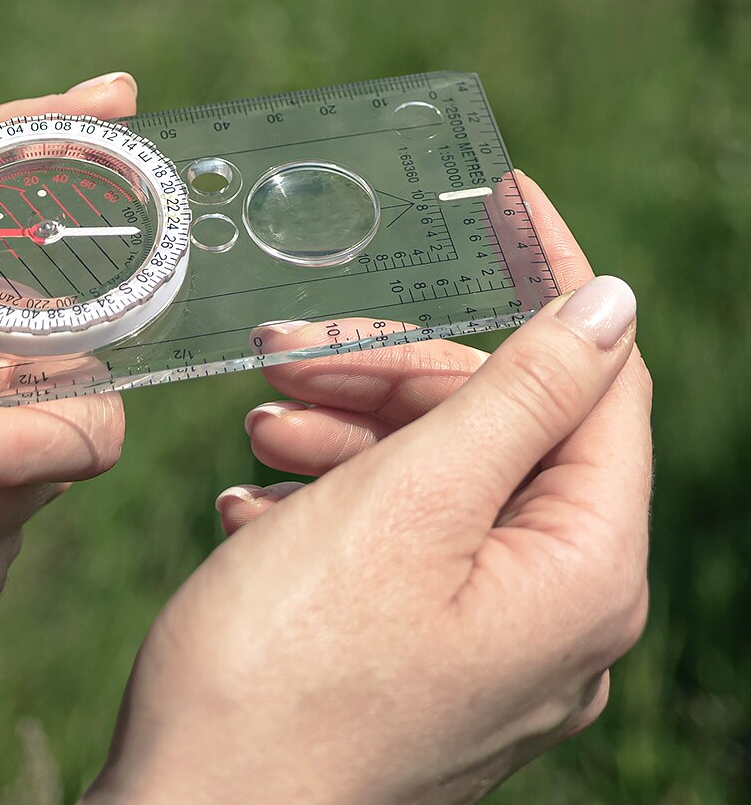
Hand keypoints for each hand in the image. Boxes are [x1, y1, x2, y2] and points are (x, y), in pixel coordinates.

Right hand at [84, 175, 651, 804]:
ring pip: (435, 479)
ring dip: (345, 429)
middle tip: (288, 352)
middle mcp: (554, 614)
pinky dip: (329, 498)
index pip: (601, 379)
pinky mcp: (418, 654)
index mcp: (582, 573)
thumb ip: (520, 396)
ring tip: (257, 423)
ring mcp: (485, 641)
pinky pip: (396, 540)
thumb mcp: (407, 502)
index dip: (550, 278)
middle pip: (499, 428)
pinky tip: (256, 499)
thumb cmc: (286, 667)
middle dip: (391, 371)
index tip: (500, 198)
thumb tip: (611, 306)